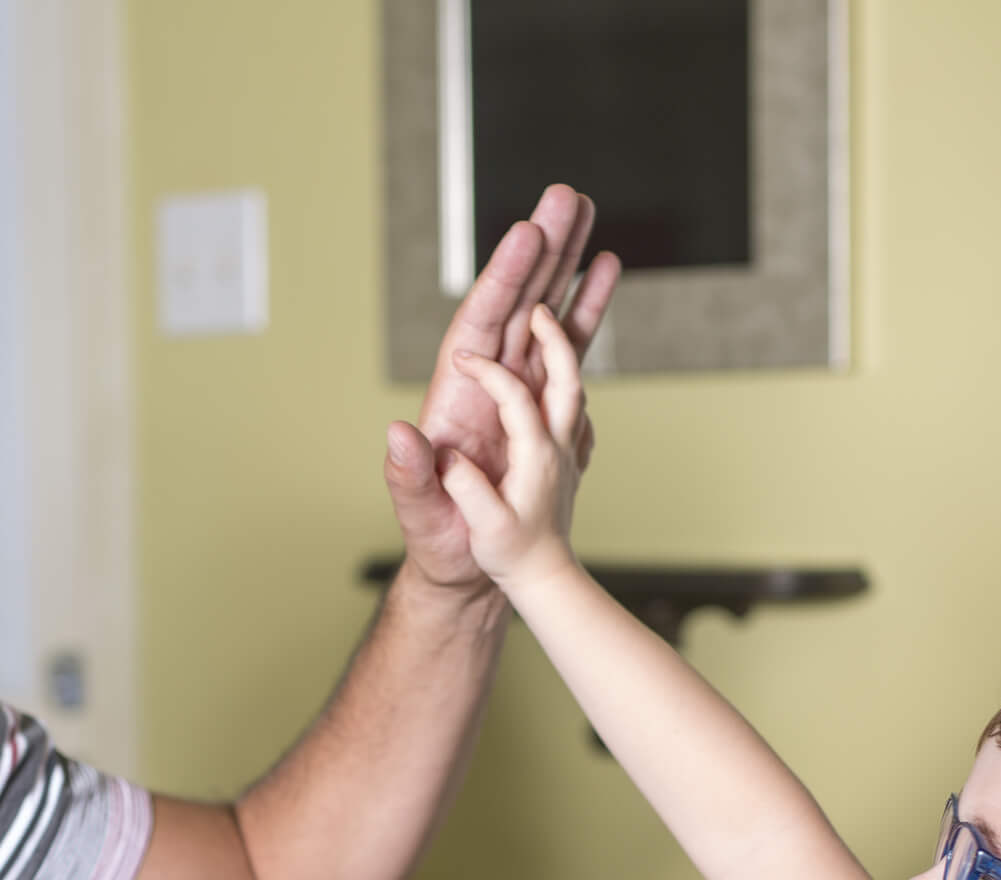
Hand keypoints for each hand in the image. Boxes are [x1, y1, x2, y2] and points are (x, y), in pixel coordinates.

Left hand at [385, 183, 621, 590]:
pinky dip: (585, 304)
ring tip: (584, 210)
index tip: (525, 236)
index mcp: (456, 396)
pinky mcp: (540, 399)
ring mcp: (516, 384)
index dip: (503, 280)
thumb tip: (398, 434)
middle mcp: (486, 379)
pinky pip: (566, 344)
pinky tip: (603, 268)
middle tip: (563, 195)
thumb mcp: (418, 513)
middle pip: (516, 300)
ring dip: (564, 261)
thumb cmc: (439, 541)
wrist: (470, 563)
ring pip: (544, 309)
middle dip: (540, 248)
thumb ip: (408, 476)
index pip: (481, 324)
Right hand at [438, 304, 587, 589]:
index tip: (466, 360)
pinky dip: (567, 382)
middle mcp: (558, 447)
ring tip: (555, 318)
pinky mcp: (568, 460)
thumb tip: (443, 452)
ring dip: (568, 349)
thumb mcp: (483, 526)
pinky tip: (559, 377)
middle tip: (540, 305)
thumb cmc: (511, 557)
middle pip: (568, 377)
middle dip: (555, 335)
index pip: (517, 397)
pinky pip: (574, 410)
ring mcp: (568, 452)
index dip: (490, 373)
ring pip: (576, 387)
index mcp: (535, 456)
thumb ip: (462, 485)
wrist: (545, 582)